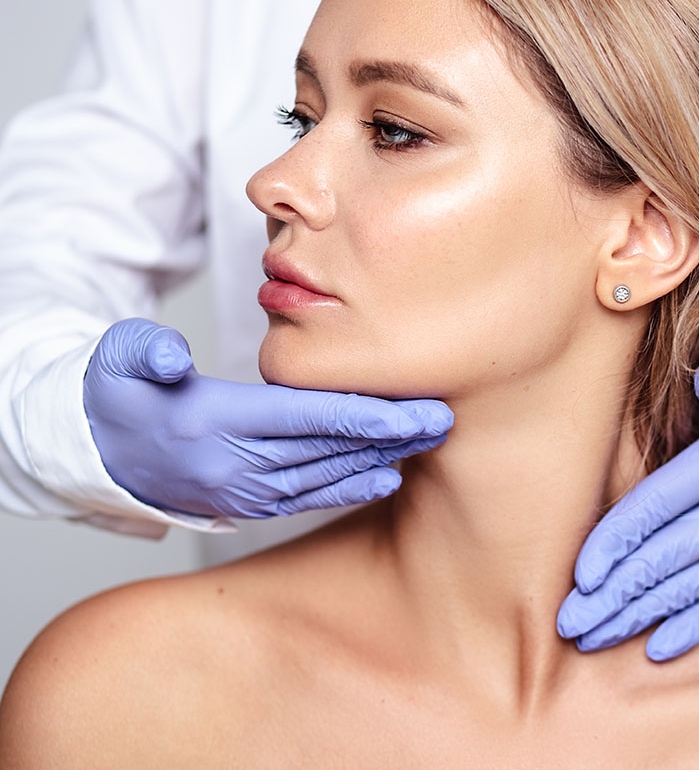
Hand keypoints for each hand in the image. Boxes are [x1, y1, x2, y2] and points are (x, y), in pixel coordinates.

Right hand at [83, 318, 452, 516]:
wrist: (97, 451)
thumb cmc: (119, 393)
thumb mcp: (119, 359)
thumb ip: (146, 351)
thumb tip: (172, 358)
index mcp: (213, 422)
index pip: (303, 417)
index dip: (362, 415)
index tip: (413, 411)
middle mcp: (232, 465)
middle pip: (327, 448)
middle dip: (390, 436)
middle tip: (444, 419)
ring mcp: (241, 491)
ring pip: (325, 475)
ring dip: (380, 459)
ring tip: (428, 441)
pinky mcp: (246, 503)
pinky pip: (309, 497)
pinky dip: (350, 487)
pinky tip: (387, 475)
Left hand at [557, 355, 698, 660]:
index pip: (653, 511)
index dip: (614, 544)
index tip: (582, 576)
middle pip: (657, 562)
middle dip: (610, 597)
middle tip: (568, 625)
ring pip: (681, 591)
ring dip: (635, 618)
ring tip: (593, 639)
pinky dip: (690, 629)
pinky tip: (657, 651)